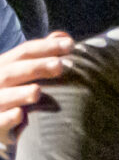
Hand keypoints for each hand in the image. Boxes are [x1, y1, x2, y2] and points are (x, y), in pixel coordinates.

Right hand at [0, 34, 75, 155]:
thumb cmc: (16, 93)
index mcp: (4, 65)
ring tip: (36, 91)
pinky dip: (7, 118)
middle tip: (59, 65)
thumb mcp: (25, 72)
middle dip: (34, 68)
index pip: (23, 52)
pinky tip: (19, 115)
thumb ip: (42, 55)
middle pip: (12, 72)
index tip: (70, 45)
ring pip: (2, 97)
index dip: (45, 47)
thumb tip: (64, 37)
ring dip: (18, 94)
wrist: (0, 122)